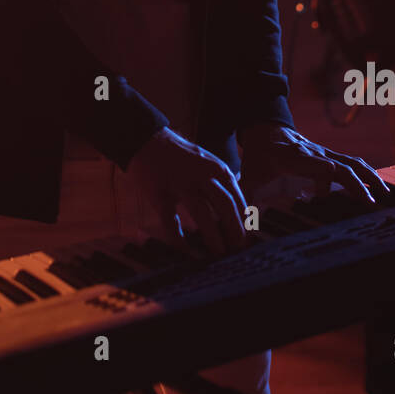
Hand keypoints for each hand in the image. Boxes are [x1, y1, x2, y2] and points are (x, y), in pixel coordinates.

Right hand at [125, 127, 247, 256]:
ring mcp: (179, 184)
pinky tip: (185, 251)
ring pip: (202, 213)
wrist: (146, 140)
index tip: (248, 236)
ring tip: (219, 253)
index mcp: (215, 168)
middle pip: (224, 205)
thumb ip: (222, 182)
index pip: (237, 196)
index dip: (244, 219)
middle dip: (234, 230)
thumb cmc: (179, 157)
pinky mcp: (159, 194)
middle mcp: (200, 175)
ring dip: (213, 236)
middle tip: (238, 249)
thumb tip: (240, 211)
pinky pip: (170, 220)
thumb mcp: (207, 162)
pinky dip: (178, 238)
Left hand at [238, 123, 389, 203]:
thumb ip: (245, 199)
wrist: (265, 128)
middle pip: (339, 164)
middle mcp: (311, 153)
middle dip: (355, 183)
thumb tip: (241, 226)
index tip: (327, 191)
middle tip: (370, 204)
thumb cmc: (257, 156)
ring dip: (368, 178)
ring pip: (351, 162)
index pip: (311, 162)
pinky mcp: (330, 155)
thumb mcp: (247, 176)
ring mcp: (323, 153)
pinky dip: (367, 174)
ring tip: (385, 196)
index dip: (322, 174)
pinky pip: (352, 163)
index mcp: (290, 157)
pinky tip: (379, 189)